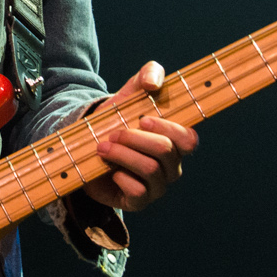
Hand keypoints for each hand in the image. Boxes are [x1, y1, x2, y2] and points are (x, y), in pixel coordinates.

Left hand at [81, 60, 197, 211]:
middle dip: (135, 139)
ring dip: (123, 155)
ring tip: (102, 147)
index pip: (189, 139)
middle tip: (113, 133)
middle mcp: (171, 165)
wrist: (86, 147)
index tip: (143, 119)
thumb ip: (148, 74)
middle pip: (165, 151)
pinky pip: (139, 192)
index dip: (169, 129)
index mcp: (175, 141)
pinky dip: (122, 177)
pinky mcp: (139, 202)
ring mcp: (157, 185)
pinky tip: (111, 171)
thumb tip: (153, 83)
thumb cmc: (116, 119)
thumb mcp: (130, 92)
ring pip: (151, 170)